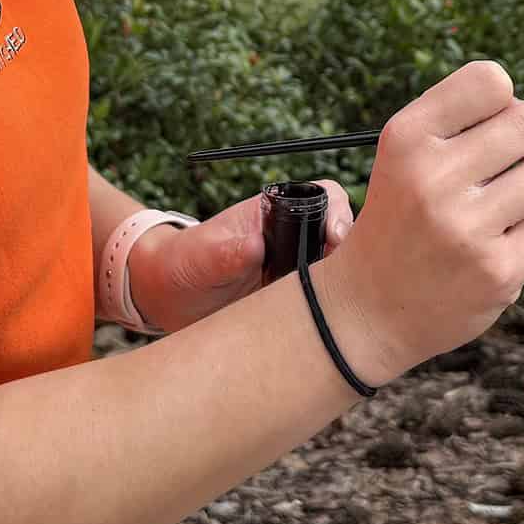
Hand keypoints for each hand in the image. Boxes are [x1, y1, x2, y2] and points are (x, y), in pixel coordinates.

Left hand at [128, 184, 351, 336]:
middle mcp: (293, 238)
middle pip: (343, 235)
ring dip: (344, 287)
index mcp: (274, 213)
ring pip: (341, 271)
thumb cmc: (182, 265)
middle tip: (343, 280)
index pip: (324, 197)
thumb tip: (255, 247)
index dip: (339, 214)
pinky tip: (326, 327)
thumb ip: (226, 251)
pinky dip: (332, 314)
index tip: (335, 239)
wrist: (169, 300)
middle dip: (354, 254)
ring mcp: (298, 270)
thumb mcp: (199, 257)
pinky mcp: (296, 302)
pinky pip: (325, 304)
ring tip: (337, 307)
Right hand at [309, 62, 523, 383]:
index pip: (490, 81)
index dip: (508, 98)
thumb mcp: (402, 156)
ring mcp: (467, 228)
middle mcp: (432, 178)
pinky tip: (501, 239)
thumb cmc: (400, 218)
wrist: (369, 308)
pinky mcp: (498, 270)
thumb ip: (460, 123)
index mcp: (405, 139)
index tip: (501, 120)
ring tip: (510, 199)